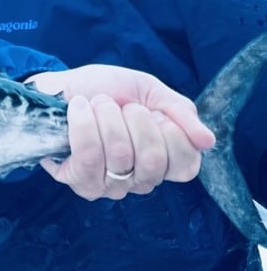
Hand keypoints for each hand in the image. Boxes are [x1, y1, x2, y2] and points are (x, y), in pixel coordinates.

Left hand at [29, 64, 215, 200]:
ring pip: (120, 156)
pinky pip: (89, 156)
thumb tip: (207, 141)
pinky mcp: (78, 179)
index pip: (186, 166)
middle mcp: (139, 181)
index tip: (152, 111)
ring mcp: (108, 186)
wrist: (62, 84)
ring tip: (97, 104)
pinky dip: (84, 122)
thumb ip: (180, 112)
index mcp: (162, 161)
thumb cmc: (107, 90)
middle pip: (153, 161)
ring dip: (107, 116)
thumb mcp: (149, 92)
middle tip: (121, 105)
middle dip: (136, 119)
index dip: (171, 132)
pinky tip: (79, 108)